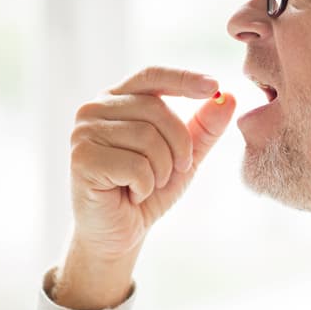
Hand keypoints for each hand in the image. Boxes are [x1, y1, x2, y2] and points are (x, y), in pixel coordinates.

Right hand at [56, 67, 235, 308]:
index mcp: (118, 99)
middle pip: (157, 110)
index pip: (152, 75)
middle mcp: (95, 109)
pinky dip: (144, 187)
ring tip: (146, 185)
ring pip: (147, 138)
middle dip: (179, 147)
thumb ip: (204, 127)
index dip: (183, 78)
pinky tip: (130, 194)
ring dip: (161, 171)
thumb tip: (229, 97)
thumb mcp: (184, 156)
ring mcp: (84, 132)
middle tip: (171, 173)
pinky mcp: (81, 159)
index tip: (214, 86)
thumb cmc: (148, 190)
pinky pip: (135, 166)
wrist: (119, 233)